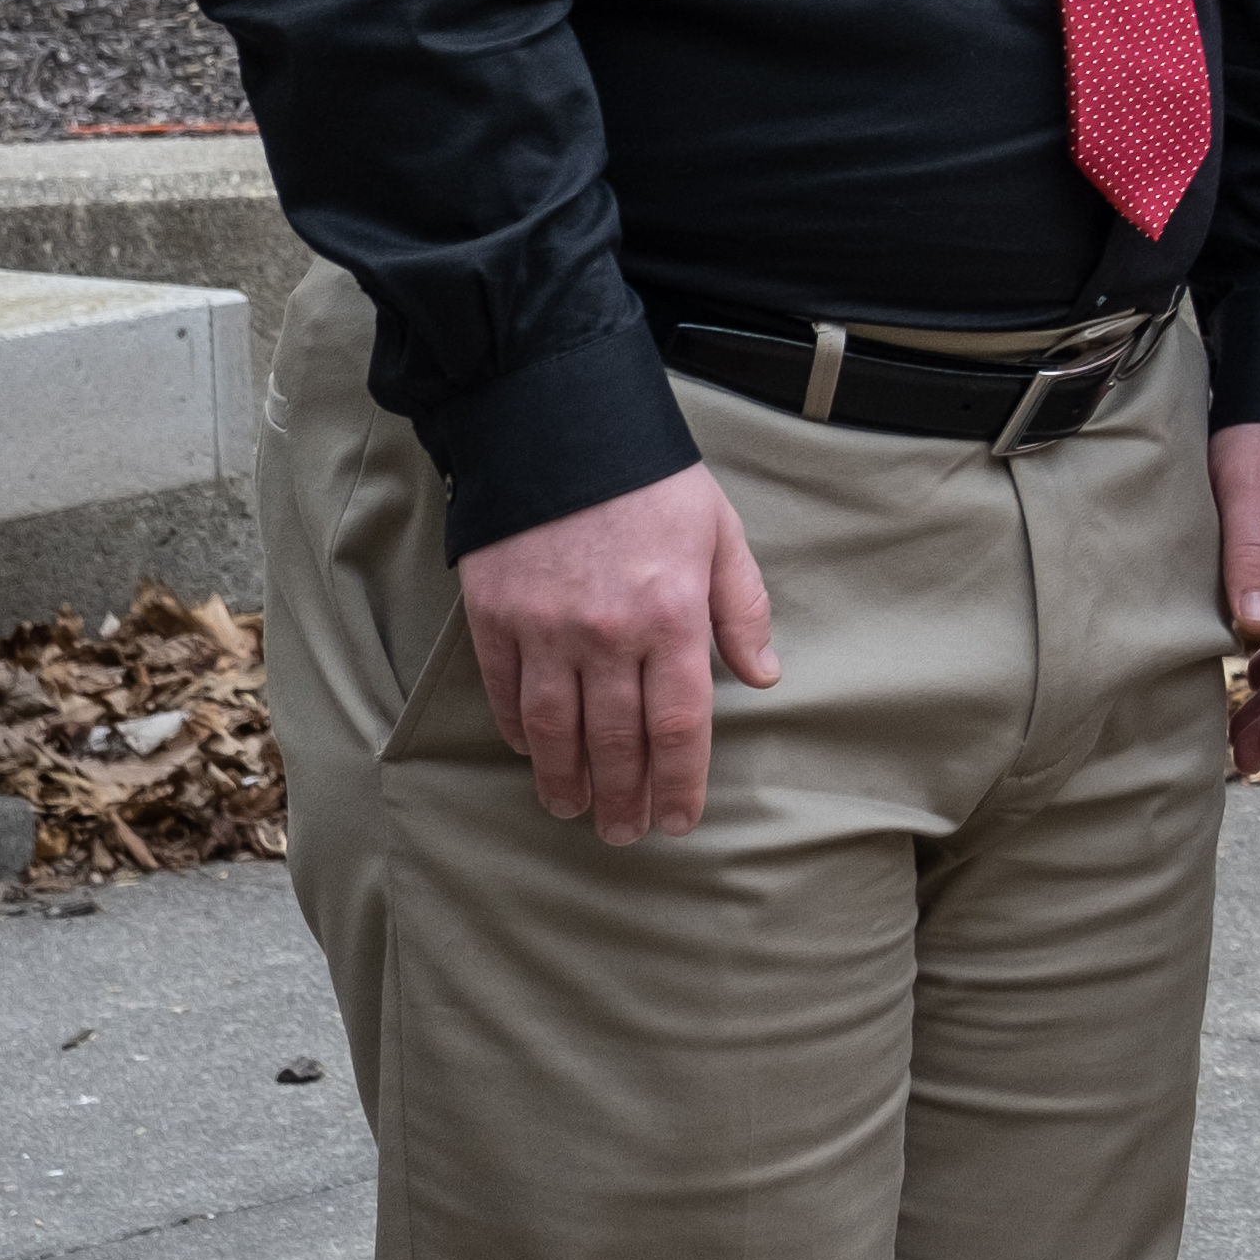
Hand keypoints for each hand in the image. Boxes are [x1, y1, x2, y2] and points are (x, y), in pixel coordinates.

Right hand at [457, 464, 779, 844]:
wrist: (560, 425)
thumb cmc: (653, 481)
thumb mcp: (720, 533)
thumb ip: (742, 609)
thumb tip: (764, 677)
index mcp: (672, 616)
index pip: (679, 725)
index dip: (681, 782)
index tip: (680, 819)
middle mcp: (607, 634)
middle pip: (616, 741)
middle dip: (623, 797)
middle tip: (624, 834)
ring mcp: (545, 630)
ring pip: (554, 730)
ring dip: (566, 779)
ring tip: (575, 810)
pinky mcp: (495, 618)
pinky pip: (505, 693)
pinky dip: (518, 731)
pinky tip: (532, 754)